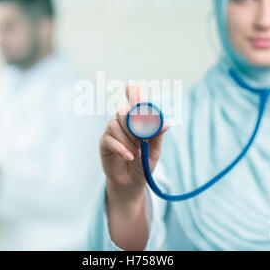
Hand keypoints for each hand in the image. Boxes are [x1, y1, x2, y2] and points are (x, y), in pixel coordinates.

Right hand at [99, 84, 168, 202]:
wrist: (132, 183)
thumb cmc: (144, 163)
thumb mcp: (154, 150)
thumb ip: (157, 135)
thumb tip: (165, 124)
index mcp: (138, 121)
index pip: (135, 102)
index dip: (133, 93)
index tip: (131, 87)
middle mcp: (123, 123)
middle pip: (123, 111)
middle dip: (133, 125)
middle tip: (142, 140)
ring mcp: (112, 132)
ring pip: (115, 125)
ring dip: (128, 140)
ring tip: (137, 154)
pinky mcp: (104, 143)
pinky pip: (109, 139)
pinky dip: (121, 148)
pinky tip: (129, 157)